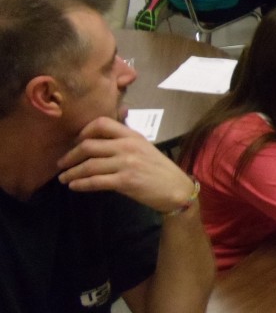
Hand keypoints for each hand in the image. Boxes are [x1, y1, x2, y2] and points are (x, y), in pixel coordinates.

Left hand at [56, 116, 196, 213]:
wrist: (176, 189)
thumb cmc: (159, 170)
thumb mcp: (144, 148)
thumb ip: (124, 142)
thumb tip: (100, 141)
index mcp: (132, 135)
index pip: (102, 123)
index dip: (84, 131)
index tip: (76, 141)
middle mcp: (128, 146)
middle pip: (89, 145)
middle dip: (70, 155)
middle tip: (62, 163)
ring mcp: (126, 163)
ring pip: (89, 165)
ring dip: (72, 172)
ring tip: (63, 178)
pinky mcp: (125, 181)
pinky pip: (96, 181)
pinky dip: (81, 184)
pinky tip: (74, 186)